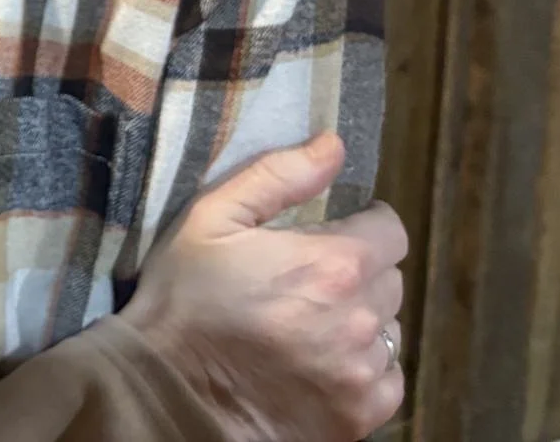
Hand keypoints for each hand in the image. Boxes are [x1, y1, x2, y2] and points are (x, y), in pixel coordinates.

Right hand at [118, 132, 405, 440]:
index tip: (328, 236)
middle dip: (357, 272)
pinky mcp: (359, 415)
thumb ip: (278, 175)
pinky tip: (318, 361)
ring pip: (389, 330)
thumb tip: (333, 144)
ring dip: (360, 321)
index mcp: (333, 263)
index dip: (362, 226)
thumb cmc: (184, 298)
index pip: (391, 231)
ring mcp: (363, 373)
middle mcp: (361, 319)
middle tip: (304, 281)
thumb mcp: (212, 218)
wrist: (168, 392)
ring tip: (307, 324)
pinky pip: (387, 379)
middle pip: (389, 280)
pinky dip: (363, 369)